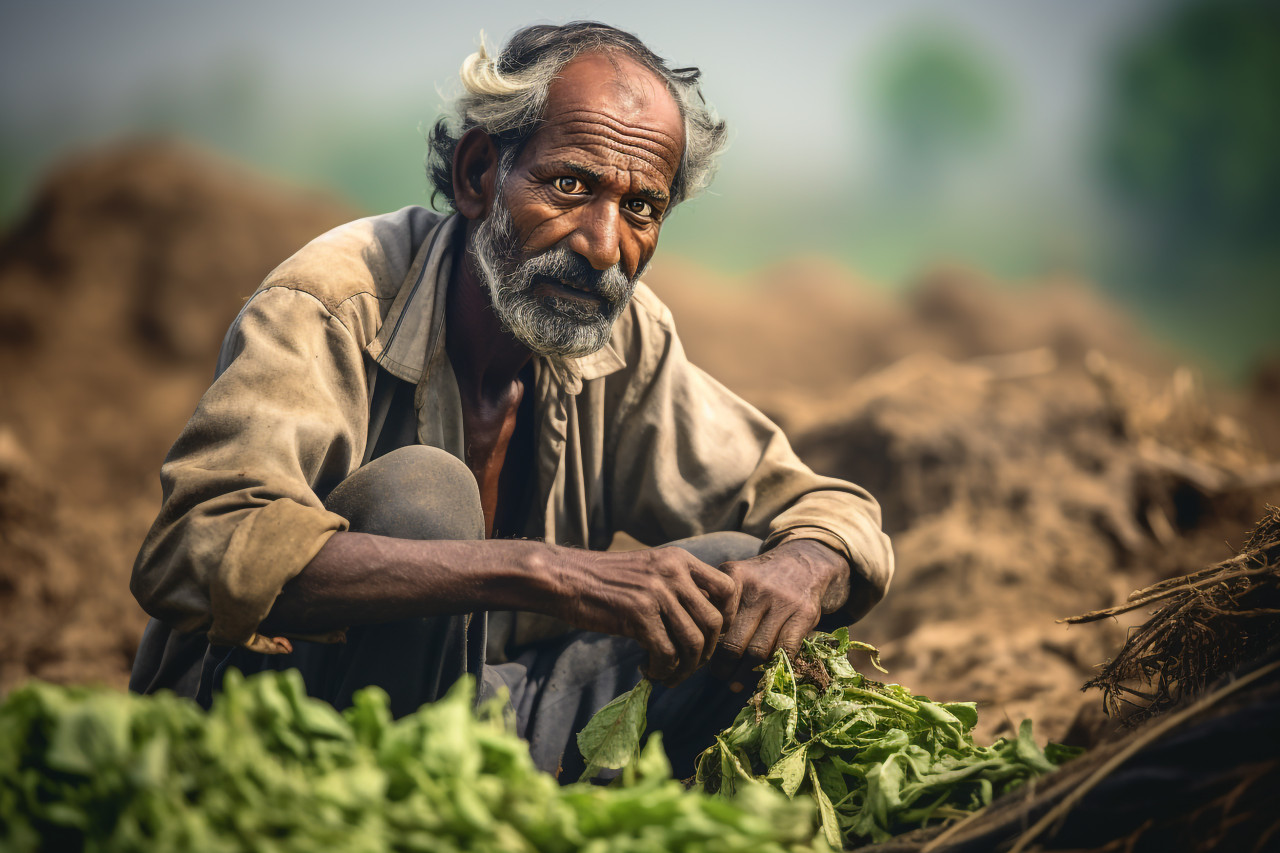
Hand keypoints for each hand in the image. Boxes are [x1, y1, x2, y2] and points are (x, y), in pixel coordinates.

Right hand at [550, 546, 737, 685]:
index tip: (712, 636)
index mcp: (679, 560)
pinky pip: (667, 654)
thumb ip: (679, 587)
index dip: (728, 618)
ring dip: (685, 668)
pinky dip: (662, 670)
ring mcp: (657, 593)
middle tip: (690, 664)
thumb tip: (706, 625)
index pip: (728, 587)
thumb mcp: (651, 570)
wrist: (567, 578)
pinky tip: (649, 671)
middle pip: (714, 622)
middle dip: (707, 652)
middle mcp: (673, 573)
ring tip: (669, 675)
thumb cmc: (607, 580)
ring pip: (694, 643)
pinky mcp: (638, 615)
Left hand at [709, 539, 851, 688]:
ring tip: (734, 683)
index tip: (701, 656)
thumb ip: (710, 597)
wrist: (802, 563)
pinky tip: (762, 677)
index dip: (706, 643)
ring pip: (758, 651)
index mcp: (734, 577)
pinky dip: (772, 668)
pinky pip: (785, 651)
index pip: (714, 621)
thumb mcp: (732, 577)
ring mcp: (783, 602)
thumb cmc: (758, 579)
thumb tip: (683, 627)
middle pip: (733, 641)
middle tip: (717, 674)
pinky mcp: (805, 614)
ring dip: (745, 674)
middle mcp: (758, 589)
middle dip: (722, 665)